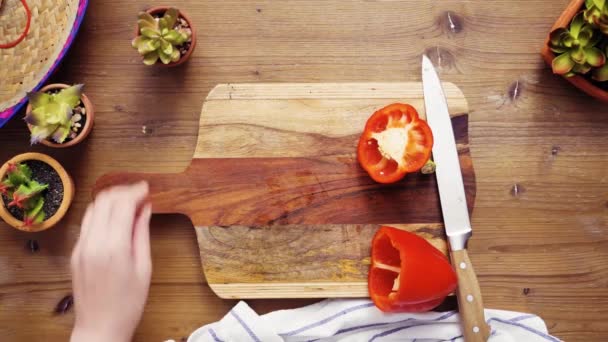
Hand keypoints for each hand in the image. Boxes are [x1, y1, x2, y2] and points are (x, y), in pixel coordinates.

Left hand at [70, 182, 151, 341]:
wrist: (100, 328)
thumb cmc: (127, 304)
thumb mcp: (144, 267)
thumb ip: (142, 233)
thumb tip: (145, 209)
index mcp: (114, 247)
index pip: (121, 204)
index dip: (135, 191)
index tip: (147, 188)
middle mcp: (93, 243)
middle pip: (104, 200)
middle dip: (123, 191)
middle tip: (140, 193)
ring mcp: (80, 247)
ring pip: (93, 209)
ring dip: (110, 200)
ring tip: (128, 204)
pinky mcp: (75, 253)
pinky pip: (87, 223)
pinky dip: (101, 214)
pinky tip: (115, 219)